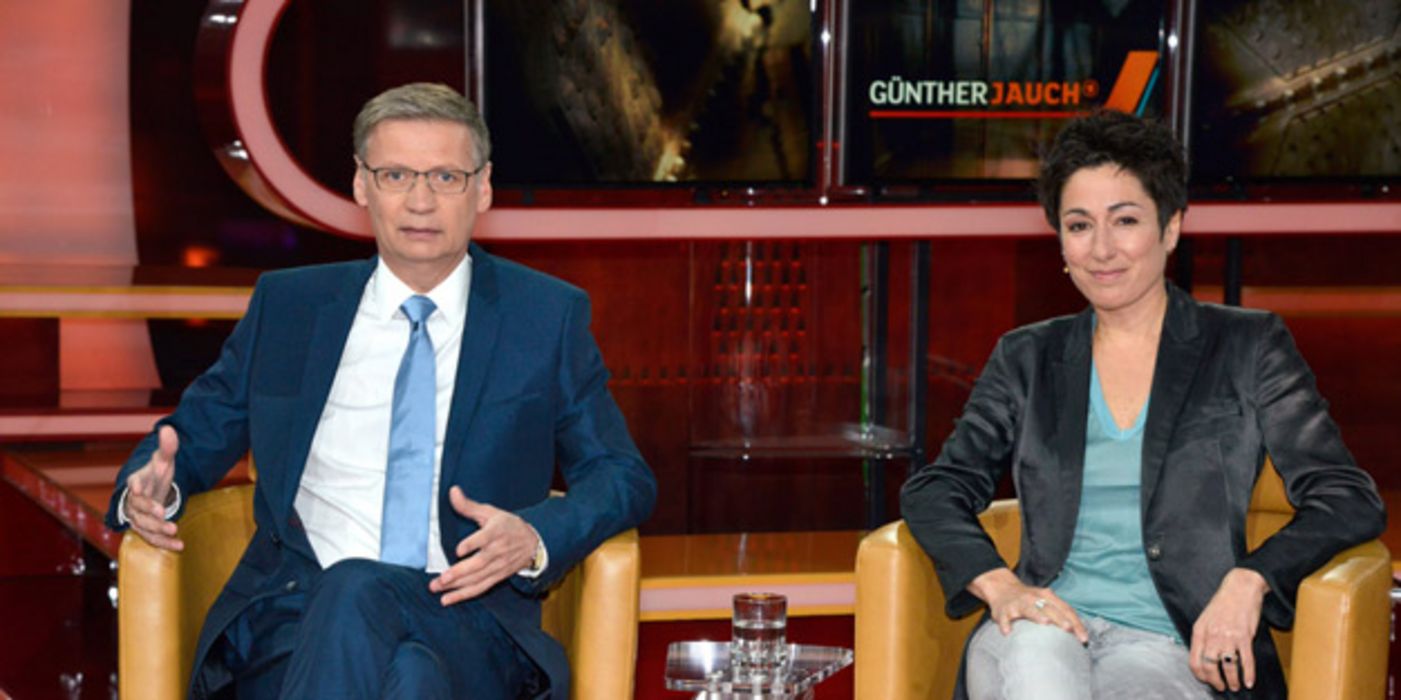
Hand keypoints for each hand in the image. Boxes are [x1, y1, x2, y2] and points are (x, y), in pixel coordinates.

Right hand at [122, 426, 182, 550]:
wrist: (150, 492)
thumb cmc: (155, 475)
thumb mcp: (163, 462)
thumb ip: (167, 448)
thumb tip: (169, 429)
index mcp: (136, 483)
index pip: (134, 485)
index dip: (136, 487)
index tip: (138, 489)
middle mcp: (133, 502)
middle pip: (138, 509)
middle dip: (150, 511)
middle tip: (163, 513)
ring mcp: (138, 518)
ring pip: (144, 526)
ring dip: (158, 530)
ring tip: (174, 530)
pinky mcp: (146, 530)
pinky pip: (153, 539)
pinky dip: (165, 543)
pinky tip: (180, 546)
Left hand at [429, 487, 539, 605]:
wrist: (533, 543)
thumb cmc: (508, 525)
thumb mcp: (490, 512)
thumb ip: (468, 505)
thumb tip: (452, 491)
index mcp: (496, 532)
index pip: (484, 538)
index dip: (472, 544)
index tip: (459, 549)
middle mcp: (497, 551)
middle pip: (479, 564)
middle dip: (459, 573)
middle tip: (441, 579)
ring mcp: (498, 566)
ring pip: (477, 579)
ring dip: (457, 587)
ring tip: (438, 589)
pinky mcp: (497, 577)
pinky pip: (480, 588)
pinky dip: (464, 595)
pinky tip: (448, 599)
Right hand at [968, 567, 1087, 642]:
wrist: (1001, 588)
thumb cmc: (1030, 600)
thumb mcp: (1045, 601)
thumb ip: (1060, 614)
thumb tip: (1079, 634)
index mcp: (1047, 596)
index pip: (1065, 609)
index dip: (1076, 623)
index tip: (1083, 638)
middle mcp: (1034, 598)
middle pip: (1049, 608)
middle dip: (1060, 618)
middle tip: (1068, 628)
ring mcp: (1018, 603)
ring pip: (1029, 609)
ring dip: (1037, 615)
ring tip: (1044, 622)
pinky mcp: (1004, 610)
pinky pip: (1005, 618)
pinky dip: (1006, 624)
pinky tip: (1008, 632)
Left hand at [1189, 568, 1267, 692]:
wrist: (1240, 588)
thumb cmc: (1223, 603)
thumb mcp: (1205, 618)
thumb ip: (1203, 637)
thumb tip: (1203, 657)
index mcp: (1199, 631)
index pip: (1194, 661)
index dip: (1200, 675)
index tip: (1206, 680)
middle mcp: (1212, 635)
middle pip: (1209, 666)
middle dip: (1215, 681)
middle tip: (1220, 687)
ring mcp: (1229, 636)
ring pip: (1227, 666)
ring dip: (1232, 680)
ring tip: (1235, 686)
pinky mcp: (1245, 636)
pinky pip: (1246, 660)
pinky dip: (1248, 674)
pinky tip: (1249, 681)